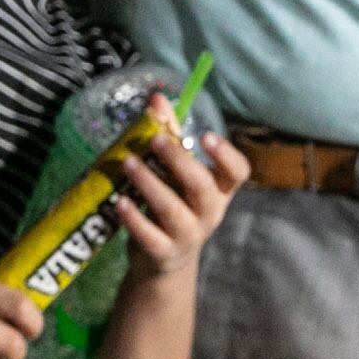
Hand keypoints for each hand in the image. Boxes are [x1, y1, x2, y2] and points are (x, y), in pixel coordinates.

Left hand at [116, 98, 249, 281]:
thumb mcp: (175, 173)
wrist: (163, 261)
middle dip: (178, 161)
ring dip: (149, 183)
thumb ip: (168, 135)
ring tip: (128, 162)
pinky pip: (150, 236)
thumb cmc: (173, 204)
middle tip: (154, 139)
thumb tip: (157, 98)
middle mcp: (210, 213)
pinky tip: (120, 200)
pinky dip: (134, 218)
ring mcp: (188, 236)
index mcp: (219, 189)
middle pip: (203, 187)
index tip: (205, 136)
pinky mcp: (164, 253)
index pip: (238, 172)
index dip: (226, 154)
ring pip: (173, 209)